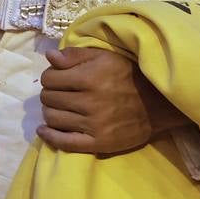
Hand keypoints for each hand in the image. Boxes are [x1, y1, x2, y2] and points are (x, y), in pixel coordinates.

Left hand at [37, 47, 187, 153]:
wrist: (156, 103)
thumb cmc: (128, 75)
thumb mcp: (104, 57)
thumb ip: (75, 55)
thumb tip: (49, 56)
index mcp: (89, 77)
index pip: (49, 78)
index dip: (50, 76)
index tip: (57, 78)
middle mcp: (89, 102)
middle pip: (48, 98)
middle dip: (49, 93)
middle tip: (59, 93)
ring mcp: (93, 125)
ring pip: (53, 118)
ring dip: (49, 111)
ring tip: (57, 107)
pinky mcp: (98, 143)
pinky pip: (64, 143)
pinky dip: (49, 136)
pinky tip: (43, 131)